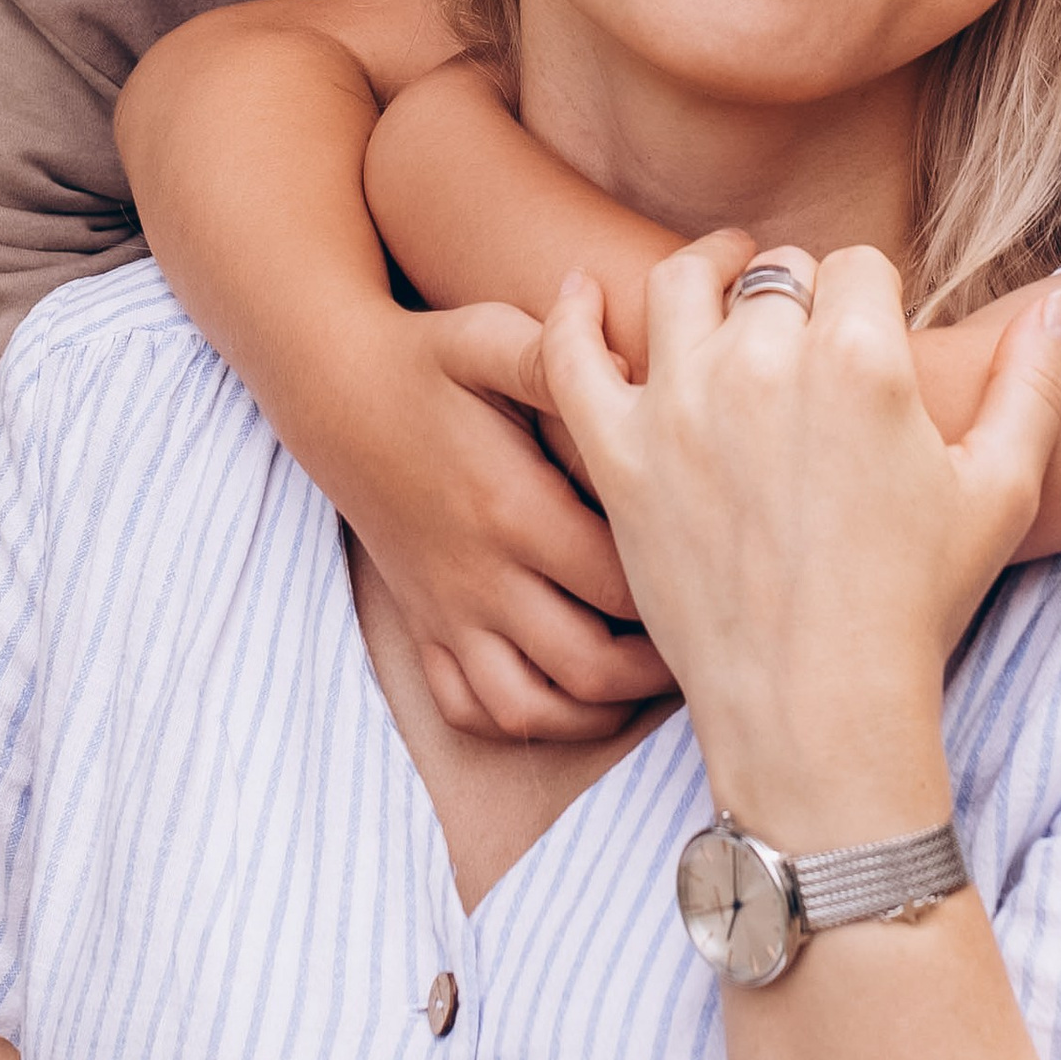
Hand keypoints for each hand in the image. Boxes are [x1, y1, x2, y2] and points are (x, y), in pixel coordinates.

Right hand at [331, 298, 668, 743]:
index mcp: (511, 508)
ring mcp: (447, 610)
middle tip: (707, 640)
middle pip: (587, 665)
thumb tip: (631, 354)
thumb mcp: (489, 338)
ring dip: (595, 712)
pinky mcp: (423, 625)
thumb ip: (560, 356)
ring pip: (527, 709)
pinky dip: (522, 721)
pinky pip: (468, 710)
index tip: (726, 578)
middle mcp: (479, 575)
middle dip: (658, 671)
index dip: (684, 593)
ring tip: (645, 682)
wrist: (334, 392)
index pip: (621, 583)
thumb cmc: (427, 360)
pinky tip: (569, 696)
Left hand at [541, 239, 1060, 848]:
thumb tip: (1060, 308)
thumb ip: (1036, 385)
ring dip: (704, 274)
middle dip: (797, 297)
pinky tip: (584, 293)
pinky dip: (571, 314)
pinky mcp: (619, 454)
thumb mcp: (1003, 490)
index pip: (858, 266)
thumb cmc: (917, 604)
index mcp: (862, 357)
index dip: (869, 296)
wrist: (820, 709)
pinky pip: (570, 355)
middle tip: (802, 344)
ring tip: (718, 285)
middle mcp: (765, 362)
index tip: (867, 339)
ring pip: (680, 285)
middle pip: (776, 274)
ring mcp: (681, 404)